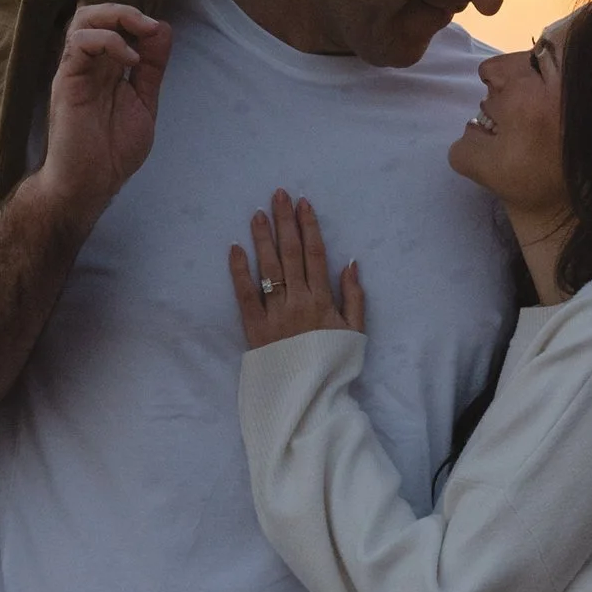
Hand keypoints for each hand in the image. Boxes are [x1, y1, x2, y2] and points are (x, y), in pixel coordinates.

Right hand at [40, 2, 170, 224]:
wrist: (90, 184)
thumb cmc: (112, 150)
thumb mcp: (143, 102)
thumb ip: (151, 68)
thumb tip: (162, 28)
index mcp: (105, 68)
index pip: (112, 25)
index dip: (136, 19)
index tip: (158, 33)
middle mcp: (87, 65)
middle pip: (94, 14)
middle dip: (125, 11)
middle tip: (149, 26)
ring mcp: (75, 71)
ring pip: (83, 21)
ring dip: (116, 18)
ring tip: (140, 35)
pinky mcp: (66, 82)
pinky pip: (79, 44)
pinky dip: (108, 42)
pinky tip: (129, 61)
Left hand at [231, 190, 365, 349]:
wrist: (309, 397)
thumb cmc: (333, 364)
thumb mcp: (355, 332)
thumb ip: (354, 297)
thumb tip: (351, 262)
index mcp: (323, 300)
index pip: (315, 254)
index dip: (309, 226)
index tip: (303, 203)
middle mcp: (299, 302)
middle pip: (290, 254)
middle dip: (285, 221)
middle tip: (278, 195)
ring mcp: (275, 314)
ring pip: (268, 269)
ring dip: (262, 238)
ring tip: (258, 213)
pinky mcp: (254, 328)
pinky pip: (245, 295)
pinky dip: (240, 271)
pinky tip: (235, 248)